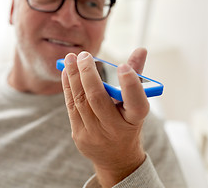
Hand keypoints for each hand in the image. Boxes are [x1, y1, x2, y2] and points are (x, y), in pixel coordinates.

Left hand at [61, 49, 148, 186]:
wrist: (116, 158)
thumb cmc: (128, 123)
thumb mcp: (136, 104)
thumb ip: (137, 76)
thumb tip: (141, 49)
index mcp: (135, 120)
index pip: (137, 104)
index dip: (131, 86)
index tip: (123, 66)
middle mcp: (115, 129)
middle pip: (98, 99)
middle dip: (88, 74)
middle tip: (84, 55)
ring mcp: (95, 134)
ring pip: (81, 101)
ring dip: (73, 77)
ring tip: (70, 58)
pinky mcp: (79, 135)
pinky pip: (71, 107)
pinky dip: (68, 87)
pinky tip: (66, 73)